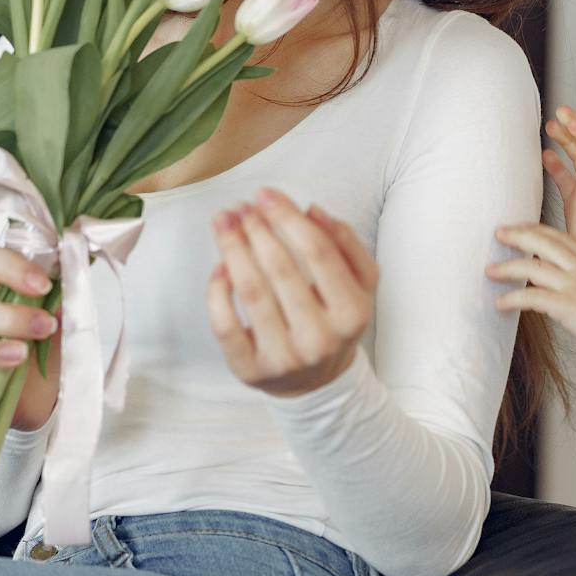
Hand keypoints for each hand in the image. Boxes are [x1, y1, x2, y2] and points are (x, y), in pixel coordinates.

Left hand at [208, 189, 378, 396]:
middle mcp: (320, 338)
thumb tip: (312, 211)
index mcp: (352, 313)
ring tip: (224, 222)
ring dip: (232, 249)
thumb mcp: (359, 283)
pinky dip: (217, 291)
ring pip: (251, 292)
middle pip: (281, 269)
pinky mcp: (250, 370)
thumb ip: (344, 244)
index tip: (265, 194)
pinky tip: (219, 266)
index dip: (288, 217)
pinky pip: (225, 325)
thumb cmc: (334, 320)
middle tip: (239, 207)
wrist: (318, 380)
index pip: (318, 252)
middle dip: (256, 229)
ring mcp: (284, 358)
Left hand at [488, 221, 575, 360]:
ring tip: (489, 270)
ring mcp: (572, 284)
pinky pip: (530, 298)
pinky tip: (500, 304)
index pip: (560, 236)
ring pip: (530, 267)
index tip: (522, 227)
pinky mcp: (566, 305)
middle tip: (498, 233)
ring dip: (506, 268)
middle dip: (517, 235)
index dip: (537, 229)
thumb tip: (575, 295)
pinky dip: (511, 299)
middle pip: (542, 241)